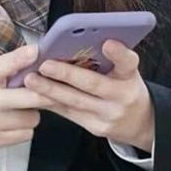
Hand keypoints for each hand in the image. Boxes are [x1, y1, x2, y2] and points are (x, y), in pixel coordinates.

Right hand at [0, 44, 55, 160]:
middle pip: (32, 97)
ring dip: (31, 114)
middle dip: (46, 93)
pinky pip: (25, 135)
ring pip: (33, 118)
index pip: (4, 65)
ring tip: (20, 111)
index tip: (35, 51)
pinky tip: (13, 125)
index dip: (22, 57)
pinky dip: (23, 130)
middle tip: (50, 90)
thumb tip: (29, 62)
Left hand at [23, 39, 154, 152]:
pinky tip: (35, 95)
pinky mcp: (96, 128)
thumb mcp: (125, 72)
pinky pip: (69, 114)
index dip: (119, 53)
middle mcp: (121, 96)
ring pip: (75, 102)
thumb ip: (109, 60)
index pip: (129, 62)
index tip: (107, 43)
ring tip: (31, 80)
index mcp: (131, 76)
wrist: (139, 122)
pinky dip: (51, 102)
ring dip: (51, 90)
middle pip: (93, 84)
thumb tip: (74, 42)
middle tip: (44, 64)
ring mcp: (108, 115)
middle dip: (67, 74)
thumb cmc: (125, 88)